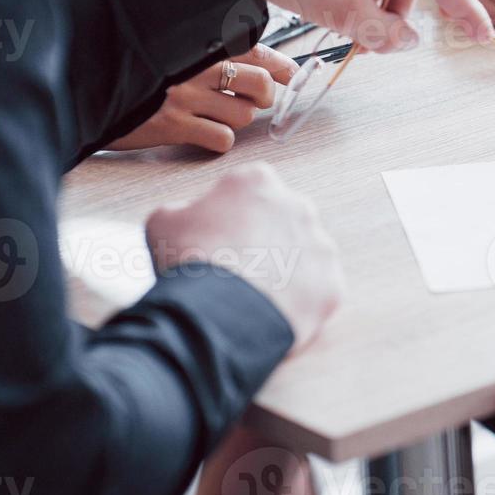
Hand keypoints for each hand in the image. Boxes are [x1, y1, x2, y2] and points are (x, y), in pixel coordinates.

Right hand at [109, 44, 297, 153]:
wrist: (90, 87)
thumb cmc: (141, 73)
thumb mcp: (176, 52)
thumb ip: (217, 52)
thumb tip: (270, 67)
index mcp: (199, 42)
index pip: (257, 50)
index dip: (281, 67)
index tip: (290, 75)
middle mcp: (195, 65)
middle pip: (260, 84)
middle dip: (262, 98)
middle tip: (251, 102)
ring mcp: (185, 95)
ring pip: (243, 115)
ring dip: (235, 120)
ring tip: (215, 116)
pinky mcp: (171, 124)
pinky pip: (221, 139)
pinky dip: (218, 141)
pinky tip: (202, 134)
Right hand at [146, 163, 344, 352]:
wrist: (215, 313)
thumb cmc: (189, 262)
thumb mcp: (163, 221)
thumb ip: (184, 211)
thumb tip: (190, 218)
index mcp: (258, 182)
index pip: (248, 192)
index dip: (230, 217)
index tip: (218, 238)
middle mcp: (298, 206)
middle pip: (281, 222)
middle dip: (263, 242)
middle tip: (238, 269)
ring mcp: (320, 246)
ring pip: (303, 257)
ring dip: (283, 271)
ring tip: (252, 296)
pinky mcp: (331, 284)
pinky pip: (316, 292)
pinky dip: (297, 302)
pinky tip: (270, 313)